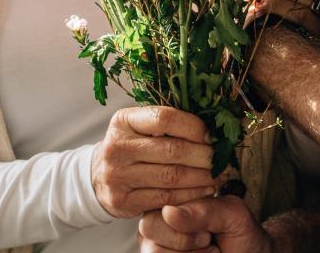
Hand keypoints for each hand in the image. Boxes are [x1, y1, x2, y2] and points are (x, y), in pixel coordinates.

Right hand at [93, 106, 219, 218]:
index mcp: (123, 121)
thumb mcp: (138, 127)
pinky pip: (166, 198)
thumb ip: (167, 125)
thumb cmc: (130, 148)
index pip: (164, 118)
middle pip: (172, 150)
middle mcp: (117, 147)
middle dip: (204, 156)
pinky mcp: (123, 201)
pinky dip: (191, 195)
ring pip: (172, 177)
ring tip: (218, 176)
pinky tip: (205, 191)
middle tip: (222, 160)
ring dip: (202, 177)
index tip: (211, 136)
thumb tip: (212, 128)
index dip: (194, 127)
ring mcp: (118, 176)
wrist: (96, 177)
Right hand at [139, 196, 271, 252]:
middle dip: (185, 237)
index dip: (186, 215)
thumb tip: (168, 212)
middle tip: (208, 237)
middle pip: (149, 226)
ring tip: (207, 249)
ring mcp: (154, 244)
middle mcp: (156, 220)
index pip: (159, 199)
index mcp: (172, 198)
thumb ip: (204, 210)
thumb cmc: (240, 234)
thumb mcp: (232, 214)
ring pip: (155, 250)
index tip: (208, 220)